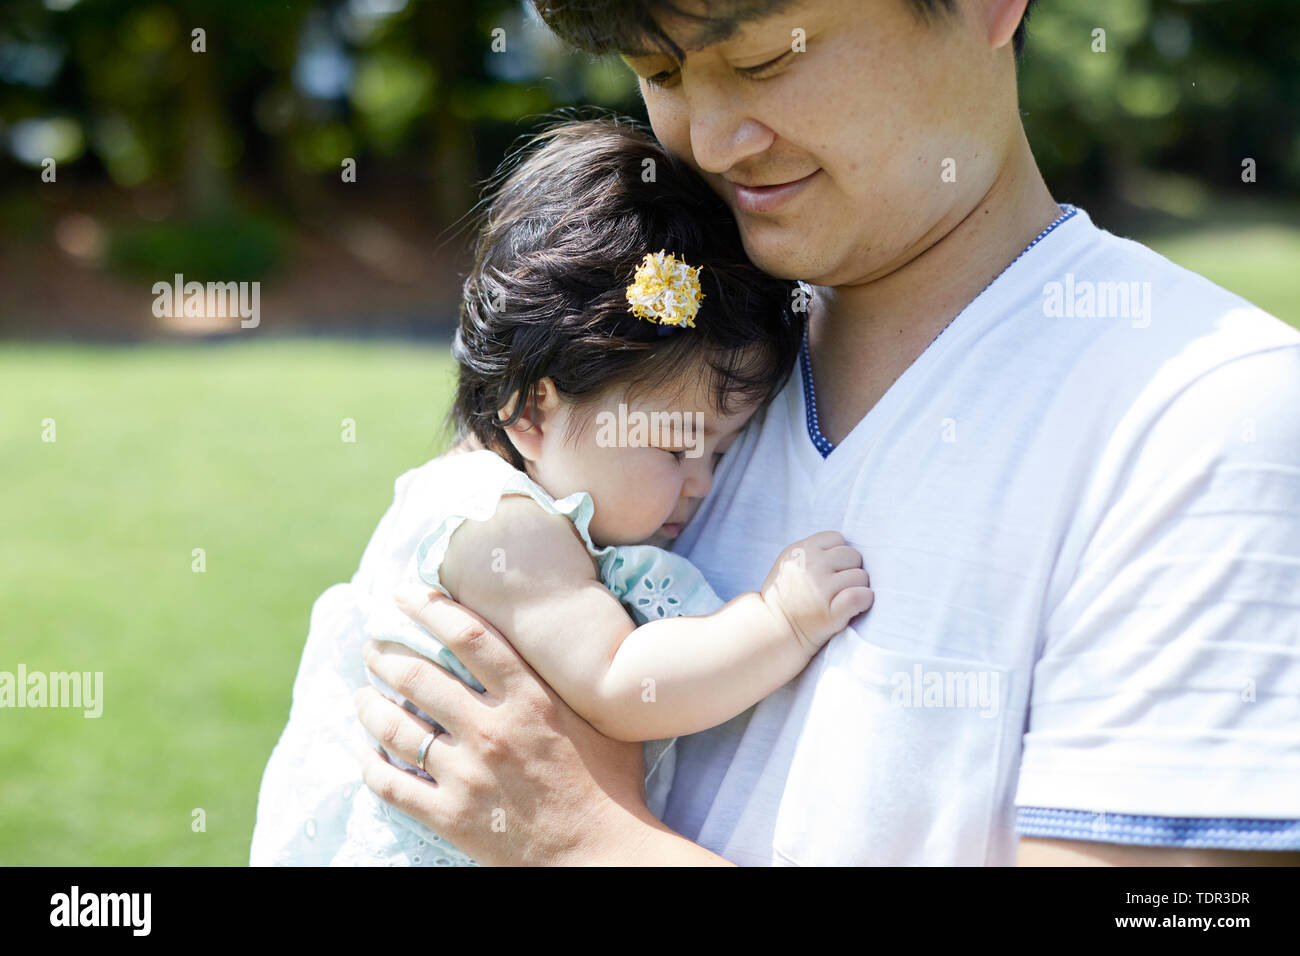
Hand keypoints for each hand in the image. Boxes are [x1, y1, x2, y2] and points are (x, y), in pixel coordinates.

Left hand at [352, 587, 656, 865]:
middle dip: (386, 655)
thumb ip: (570, 682)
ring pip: (396, 728)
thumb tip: (560, 642)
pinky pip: (392, 785)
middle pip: (419, 678)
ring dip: (370, 705)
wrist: (602, 857)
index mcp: (530, 700)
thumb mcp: (601, 721)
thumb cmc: (612, 788)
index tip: (405, 594)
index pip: (469, 638)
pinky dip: (371, 764)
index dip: (431, 609)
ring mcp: (467, 775)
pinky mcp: (451, 817)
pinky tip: (365, 751)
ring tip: (362, 694)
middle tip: (373, 646)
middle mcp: (491, 730)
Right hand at [760, 531, 872, 652]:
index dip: (839, 554)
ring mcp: (821, 588)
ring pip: (861, 576)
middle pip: (852, 555)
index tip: (832, 569)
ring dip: (857, 587)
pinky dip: (865, 600)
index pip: (837, 538)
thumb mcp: (788, 564)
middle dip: (849, 569)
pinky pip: (862, 596)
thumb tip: (844, 547)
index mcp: (800, 551)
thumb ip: (811, 552)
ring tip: (841, 598)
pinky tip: (856, 606)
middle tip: (838, 586)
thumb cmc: (785, 598)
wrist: (773, 631)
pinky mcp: (832, 612)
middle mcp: (811, 566)